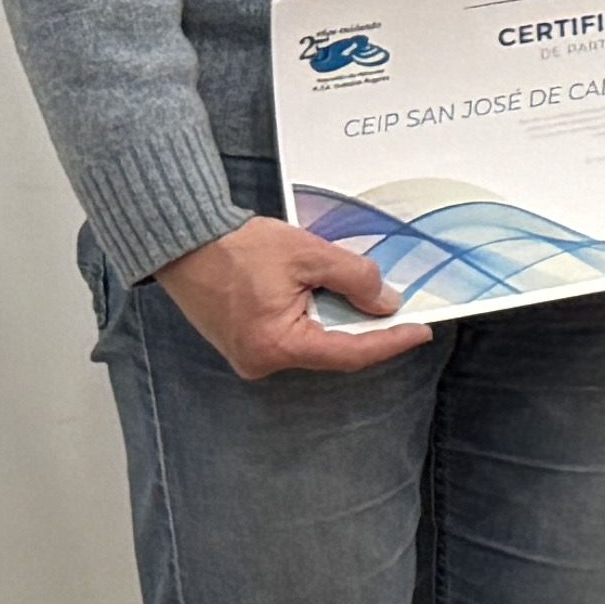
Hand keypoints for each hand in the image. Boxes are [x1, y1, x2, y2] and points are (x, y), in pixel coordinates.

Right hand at [158, 213, 423, 376]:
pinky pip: (293, 336)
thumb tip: (386, 302)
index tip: (420, 331)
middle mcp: (262, 362)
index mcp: (276, 346)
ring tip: (362, 294)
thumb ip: (354, 278)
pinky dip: (315, 318)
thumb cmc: (236, 247)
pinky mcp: (245, 344)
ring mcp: (250, 356)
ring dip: (338, 319)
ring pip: (313, 342)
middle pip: (332, 350)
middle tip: (399, 307)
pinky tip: (327, 296)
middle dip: (365, 328)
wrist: (184, 242)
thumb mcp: (308, 254)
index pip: (349, 352)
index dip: (389, 342)